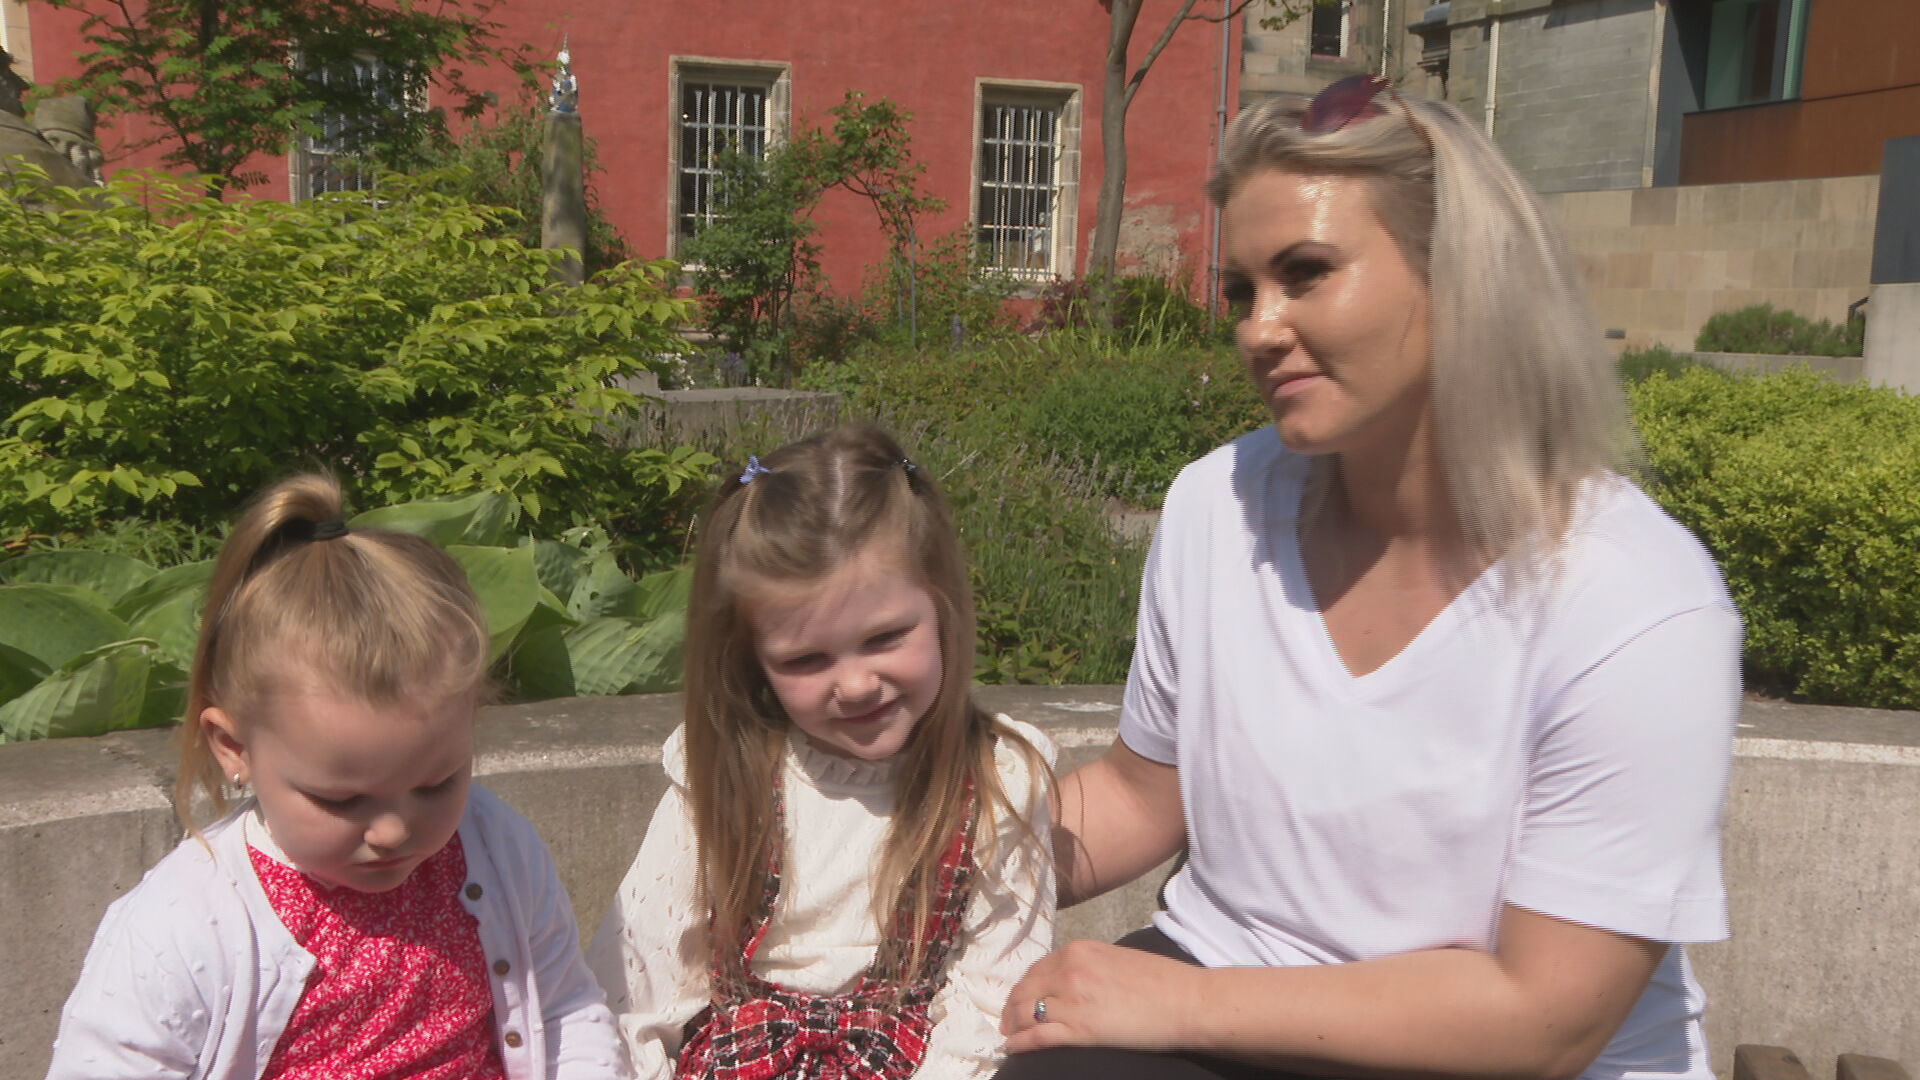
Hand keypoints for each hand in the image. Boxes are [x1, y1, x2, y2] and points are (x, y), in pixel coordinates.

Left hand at [1000, 939, 1203, 1053]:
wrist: (1186, 1001)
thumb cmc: (1160, 981)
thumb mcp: (1115, 958)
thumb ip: (1086, 965)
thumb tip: (1068, 980)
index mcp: (1077, 951)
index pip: (1036, 970)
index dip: (1024, 987)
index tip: (1019, 999)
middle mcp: (1068, 971)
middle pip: (1025, 991)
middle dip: (1012, 1008)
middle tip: (1007, 1021)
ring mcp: (1071, 1000)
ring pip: (1026, 1014)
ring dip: (1013, 1026)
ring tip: (1009, 1035)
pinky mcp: (1079, 1030)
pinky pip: (1037, 1036)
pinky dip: (1020, 1043)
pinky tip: (1011, 1047)